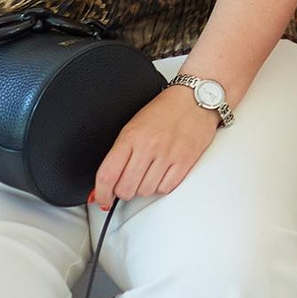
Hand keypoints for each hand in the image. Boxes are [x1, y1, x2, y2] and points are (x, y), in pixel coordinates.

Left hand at [93, 84, 218, 205]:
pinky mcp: (185, 161)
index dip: (101, 193)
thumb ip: (119, 155)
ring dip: (143, 188)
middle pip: (125, 188)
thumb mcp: (134, 126)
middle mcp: (149, 146)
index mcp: (131, 136)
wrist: (195, 99)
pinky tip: (161, 174)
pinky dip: (161, 186)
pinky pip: (165, 188)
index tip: (102, 198)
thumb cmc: (164, 111)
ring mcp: (168, 154)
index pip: (107, 174)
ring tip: (147, 174)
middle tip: (127, 184)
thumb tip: (105, 184)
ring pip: (145, 191)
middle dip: (123, 191)